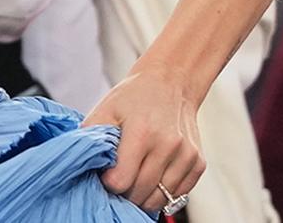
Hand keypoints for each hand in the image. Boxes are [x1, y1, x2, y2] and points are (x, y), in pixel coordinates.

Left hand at [82, 68, 204, 213]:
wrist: (172, 82)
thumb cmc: (135, 97)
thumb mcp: (105, 109)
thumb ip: (91, 138)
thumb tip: (84, 166)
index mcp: (142, 132)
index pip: (121, 181)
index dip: (108, 182)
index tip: (106, 173)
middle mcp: (168, 146)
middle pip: (140, 193)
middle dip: (125, 193)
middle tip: (119, 179)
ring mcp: (186, 156)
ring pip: (160, 199)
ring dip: (144, 196)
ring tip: (135, 178)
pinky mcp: (198, 162)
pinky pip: (178, 194)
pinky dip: (163, 192)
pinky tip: (154, 175)